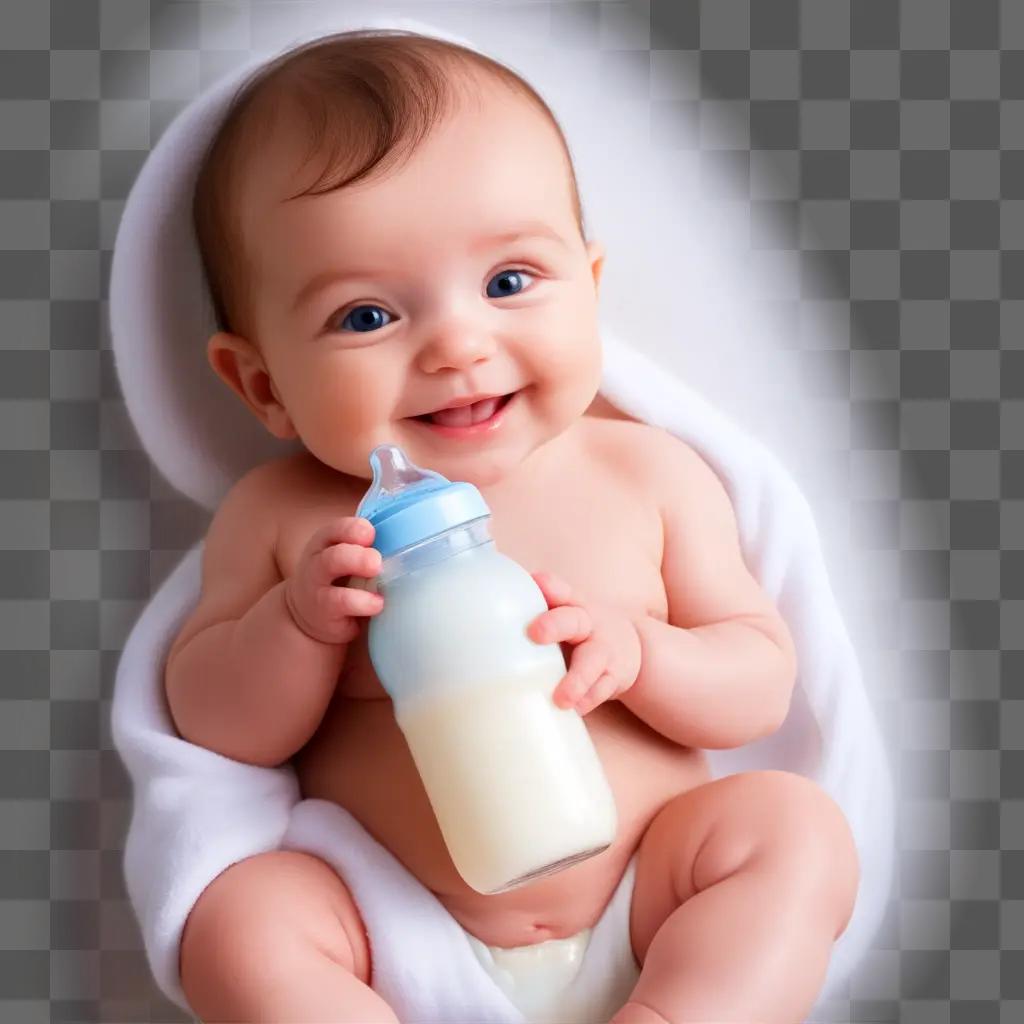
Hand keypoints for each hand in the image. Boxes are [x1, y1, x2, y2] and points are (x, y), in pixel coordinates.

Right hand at [284, 516, 384, 643]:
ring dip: (358, 570)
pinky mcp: (324, 611)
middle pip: (334, 553)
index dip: (355, 529)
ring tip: (378, 577)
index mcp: (328, 541)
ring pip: (332, 572)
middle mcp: (319, 561)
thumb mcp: (351, 558)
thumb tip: (413, 539)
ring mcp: (318, 587)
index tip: (372, 534)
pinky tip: (378, 604)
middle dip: (358, 555)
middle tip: (377, 562)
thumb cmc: (342, 579)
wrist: (313, 614)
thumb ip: (372, 548)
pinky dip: (363, 602)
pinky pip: (341, 603)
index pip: (338, 529)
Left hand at [526, 571, 641, 715]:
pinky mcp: (613, 677)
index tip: (536, 583)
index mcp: (571, 605)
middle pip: (573, 621)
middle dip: (554, 625)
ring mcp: (603, 651)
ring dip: (576, 680)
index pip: (560, 590)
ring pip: (592, 662)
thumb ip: (533, 610)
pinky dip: (587, 700)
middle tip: (534, 633)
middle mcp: (588, 624)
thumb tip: (482, 613)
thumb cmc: (579, 629)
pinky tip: (574, 709)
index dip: (549, 587)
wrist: (629, 645)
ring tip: (561, 699)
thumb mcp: (564, 612)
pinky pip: (601, 691)